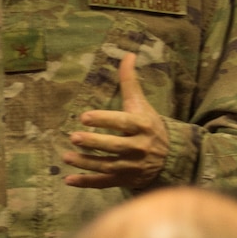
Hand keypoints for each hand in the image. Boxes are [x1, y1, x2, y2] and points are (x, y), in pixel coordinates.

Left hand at [63, 51, 168, 189]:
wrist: (170, 158)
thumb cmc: (150, 126)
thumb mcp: (141, 104)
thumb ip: (130, 81)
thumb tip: (127, 54)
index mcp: (142, 126)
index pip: (122, 123)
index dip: (104, 120)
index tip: (84, 117)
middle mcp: (139, 147)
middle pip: (114, 146)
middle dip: (94, 142)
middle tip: (73, 137)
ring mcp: (131, 166)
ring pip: (107, 165)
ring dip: (85, 163)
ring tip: (66, 156)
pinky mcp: (125, 179)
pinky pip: (104, 183)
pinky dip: (87, 183)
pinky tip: (68, 180)